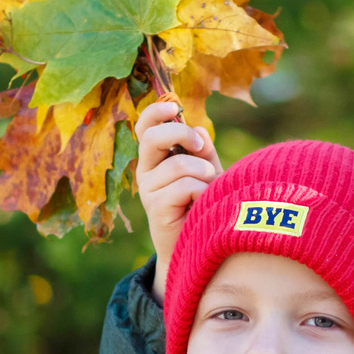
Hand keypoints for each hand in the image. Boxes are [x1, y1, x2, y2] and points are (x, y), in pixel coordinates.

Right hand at [134, 99, 218, 297]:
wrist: (195, 245)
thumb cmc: (202, 204)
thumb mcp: (206, 171)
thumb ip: (203, 151)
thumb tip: (198, 131)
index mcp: (155, 157)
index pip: (144, 126)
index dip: (155, 112)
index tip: (174, 108)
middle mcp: (145, 171)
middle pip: (151, 137)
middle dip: (180, 135)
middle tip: (201, 148)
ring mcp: (148, 190)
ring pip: (179, 165)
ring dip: (204, 174)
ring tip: (209, 189)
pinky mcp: (155, 208)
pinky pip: (185, 187)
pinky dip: (202, 193)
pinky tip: (202, 204)